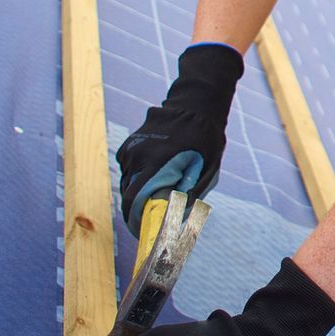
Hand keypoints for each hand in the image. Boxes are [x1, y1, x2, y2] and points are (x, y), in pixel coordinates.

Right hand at [116, 43, 243, 235]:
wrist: (197, 103)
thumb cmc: (206, 139)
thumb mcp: (206, 170)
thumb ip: (189, 195)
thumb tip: (177, 222)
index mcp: (155, 162)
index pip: (133, 200)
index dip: (135, 220)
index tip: (143, 232)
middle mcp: (137, 155)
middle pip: (128, 194)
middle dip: (139, 208)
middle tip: (155, 217)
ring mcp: (130, 148)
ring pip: (128, 182)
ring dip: (140, 191)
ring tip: (161, 188)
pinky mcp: (129, 145)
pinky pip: (129, 170)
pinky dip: (138, 176)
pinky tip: (157, 170)